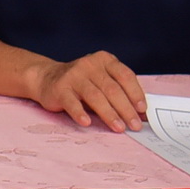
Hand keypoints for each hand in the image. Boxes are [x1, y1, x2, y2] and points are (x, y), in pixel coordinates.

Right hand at [30, 51, 147, 130]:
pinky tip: (87, 123)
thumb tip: (141, 114)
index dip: (135, 93)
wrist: (47, 78)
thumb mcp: (102, 80)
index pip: (125, 76)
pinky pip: (72, 103)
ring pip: (95, 96)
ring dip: (109, 114)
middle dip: (126, 109)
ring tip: (118, 128)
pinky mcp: (59, 88)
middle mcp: (89, 65)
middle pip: (112, 89)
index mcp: (105, 60)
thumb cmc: (82, 83)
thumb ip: (119, 92)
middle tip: (134, 125)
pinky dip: (80, 113)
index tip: (142, 110)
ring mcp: (73, 75)